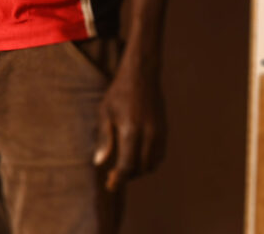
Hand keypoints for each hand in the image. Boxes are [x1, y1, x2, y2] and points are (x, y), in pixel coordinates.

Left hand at [93, 61, 166, 191]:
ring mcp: (159, 134)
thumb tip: (99, 163)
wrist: (142, 76)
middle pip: (140, 168)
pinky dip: (148, 162)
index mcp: (131, 131)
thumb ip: (104, 139)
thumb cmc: (118, 93)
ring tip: (123, 168)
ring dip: (138, 170)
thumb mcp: (105, 113)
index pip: (127, 165)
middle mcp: (149, 136)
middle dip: (127, 176)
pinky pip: (158, 156)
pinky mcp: (164, 132)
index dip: (119, 179)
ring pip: (151, 165)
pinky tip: (136, 158)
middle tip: (113, 176)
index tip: (110, 186)